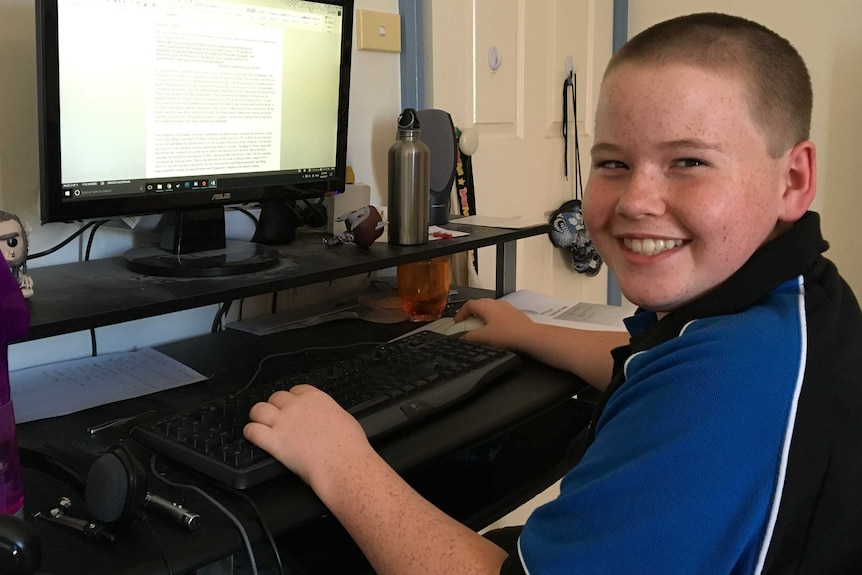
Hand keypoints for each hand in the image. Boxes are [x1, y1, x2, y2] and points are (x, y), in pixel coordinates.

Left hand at [244, 385, 372, 485]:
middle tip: (277, 418)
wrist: (342, 462)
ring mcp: (283, 422)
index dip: (292, 399)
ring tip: (261, 425)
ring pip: (258, 409)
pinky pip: (252, 430)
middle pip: (275, 397)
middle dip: (275, 407)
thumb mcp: (343, 418)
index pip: (295, 390)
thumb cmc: (349, 445)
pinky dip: (250, 433)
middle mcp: (296, 406)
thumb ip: (328, 413)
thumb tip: (326, 418)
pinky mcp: (273, 440)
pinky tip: (254, 437)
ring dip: (259, 416)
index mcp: (315, 398)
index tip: (292, 406)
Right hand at [453, 298, 537, 350]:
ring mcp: (506, 308)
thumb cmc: (509, 334)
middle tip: (466, 324)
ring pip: (489, 309)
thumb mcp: (484, 337)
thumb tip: (463, 338)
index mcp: (486, 306)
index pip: (468, 305)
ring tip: (479, 329)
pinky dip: (492, 320)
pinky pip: (498, 314)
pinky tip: (494, 331)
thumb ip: (470, 337)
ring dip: (482, 317)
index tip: (458, 322)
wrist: (530, 337)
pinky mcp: (513, 314)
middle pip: (478, 305)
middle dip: (470, 314)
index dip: (460, 313)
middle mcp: (496, 304)